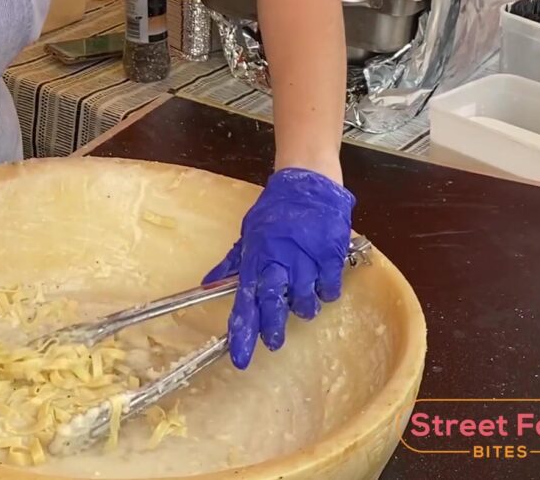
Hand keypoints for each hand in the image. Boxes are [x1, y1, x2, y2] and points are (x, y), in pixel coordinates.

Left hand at [203, 168, 354, 368]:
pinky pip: (329, 287)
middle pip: (275, 304)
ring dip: (302, 306)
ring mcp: (308, 258)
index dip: (243, 331)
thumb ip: (232, 263)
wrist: (308, 183)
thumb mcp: (249, 234)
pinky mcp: (331, 254)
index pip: (246, 300)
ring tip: (300, 299)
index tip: (240, 356)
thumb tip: (207, 284)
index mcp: (257, 256)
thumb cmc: (275, 210)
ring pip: (305, 300)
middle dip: (273, 327)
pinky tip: (321, 284)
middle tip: (272, 341)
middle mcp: (280, 260)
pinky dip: (325, 290)